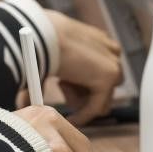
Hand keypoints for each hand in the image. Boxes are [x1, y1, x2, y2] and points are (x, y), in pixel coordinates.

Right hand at [46, 11, 122, 126]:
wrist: (42, 33)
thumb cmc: (38, 39)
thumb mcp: (51, 54)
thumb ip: (54, 71)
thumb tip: (40, 90)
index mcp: (98, 40)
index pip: (98, 69)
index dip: (80, 84)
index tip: (64, 91)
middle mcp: (110, 50)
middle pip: (104, 85)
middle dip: (81, 92)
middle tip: (60, 86)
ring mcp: (113, 64)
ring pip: (101, 98)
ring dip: (78, 98)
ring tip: (60, 83)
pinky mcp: (108, 78)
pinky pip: (96, 107)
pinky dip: (82, 116)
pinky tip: (69, 118)